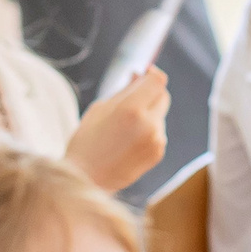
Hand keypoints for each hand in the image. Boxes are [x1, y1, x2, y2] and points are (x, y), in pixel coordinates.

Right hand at [68, 64, 168, 190]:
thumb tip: (139, 75)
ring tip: (124, 128)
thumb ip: (124, 91)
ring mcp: (156, 140)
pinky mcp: (158, 153)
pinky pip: (159, 132)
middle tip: (132, 99)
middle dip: (150, 93)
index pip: (157, 81)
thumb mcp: (100, 108)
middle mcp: (149, 124)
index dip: (152, 74)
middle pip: (163, 96)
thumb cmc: (87, 141)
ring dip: (149, 113)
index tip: (145, 74)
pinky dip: (148, 130)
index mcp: (132, 109)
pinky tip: (129, 141)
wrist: (87, 178)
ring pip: (160, 115)